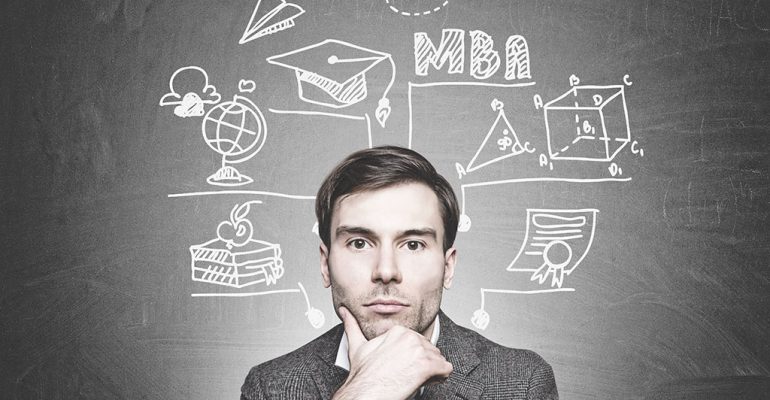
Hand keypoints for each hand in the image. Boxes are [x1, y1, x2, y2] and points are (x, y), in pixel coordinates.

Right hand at [332, 306, 452, 399]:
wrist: (366, 392)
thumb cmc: (364, 374)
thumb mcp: (357, 346)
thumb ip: (352, 325)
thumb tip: (344, 312)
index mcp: (399, 331)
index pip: (418, 343)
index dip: (412, 358)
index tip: (403, 367)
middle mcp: (411, 337)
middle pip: (429, 351)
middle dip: (422, 365)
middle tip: (407, 375)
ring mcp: (421, 350)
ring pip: (438, 360)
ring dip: (430, 372)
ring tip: (413, 379)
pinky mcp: (430, 365)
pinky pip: (446, 370)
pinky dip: (439, 378)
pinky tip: (425, 382)